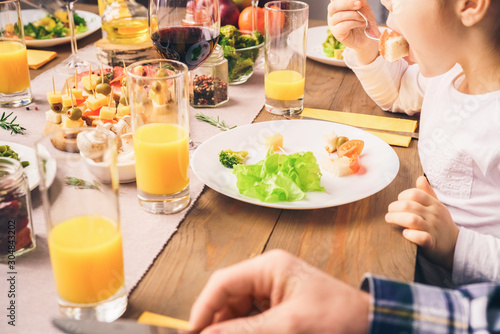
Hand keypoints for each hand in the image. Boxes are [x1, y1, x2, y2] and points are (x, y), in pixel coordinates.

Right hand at [189, 250, 368, 333]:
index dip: (203, 308)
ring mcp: (273, 291)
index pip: (223, 283)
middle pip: (228, 299)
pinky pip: (252, 319)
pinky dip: (246, 330)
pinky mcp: (279, 307)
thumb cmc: (338, 317)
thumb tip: (210, 333)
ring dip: (232, 328)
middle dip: (218, 322)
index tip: (193, 333)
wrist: (370, 324)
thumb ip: (245, 330)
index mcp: (269, 267)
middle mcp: (267, 275)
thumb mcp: (289, 325)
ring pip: (237, 312)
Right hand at [327, 0, 378, 64]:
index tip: (357, 0)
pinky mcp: (336, 33)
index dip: (345, 0)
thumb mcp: (363, 8)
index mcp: (337, 6)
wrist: (367, 37)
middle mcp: (332, 14)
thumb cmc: (363, 21)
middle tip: (359, 4)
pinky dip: (355, 23)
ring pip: (339, 16)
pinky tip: (362, 24)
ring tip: (363, 18)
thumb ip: (359, 2)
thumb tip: (357, 1)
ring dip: (354, 15)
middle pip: (333, 6)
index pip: (335, 0)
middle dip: (347, 3)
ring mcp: (332, 24)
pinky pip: (343, 25)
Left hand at [385, 176, 458, 270]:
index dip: (402, 196)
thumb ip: (427, 193)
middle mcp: (434, 215)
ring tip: (389, 219)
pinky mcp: (432, 243)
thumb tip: (420, 178)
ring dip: (397, 218)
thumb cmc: (441, 223)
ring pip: (412, 220)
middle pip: (409, 206)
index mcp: (434, 204)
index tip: (398, 202)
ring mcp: (433, 229)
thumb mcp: (437, 206)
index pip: (414, 194)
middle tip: (389, 212)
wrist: (455, 245)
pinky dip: (411, 235)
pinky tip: (404, 233)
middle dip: (394, 208)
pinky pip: (420, 237)